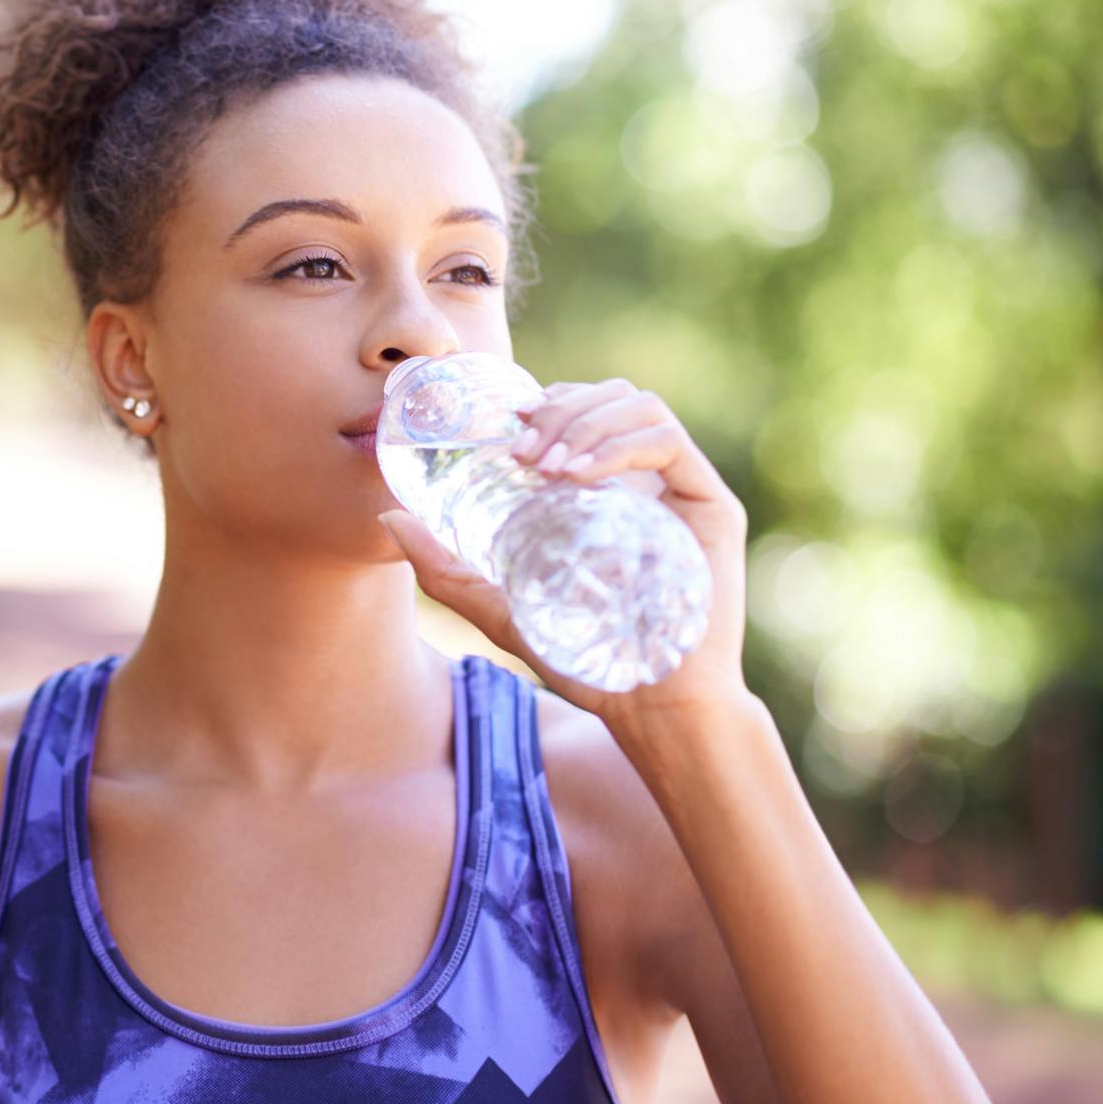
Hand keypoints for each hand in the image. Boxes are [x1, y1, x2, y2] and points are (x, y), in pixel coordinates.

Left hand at [377, 377, 753, 738]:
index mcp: (607, 486)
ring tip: (546, 462)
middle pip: (609, 395)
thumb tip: (390, 518)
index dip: (544, 401)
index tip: (505, 424)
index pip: (581, 408)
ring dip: (584, 420)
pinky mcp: (712, 505)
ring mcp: (682, 488)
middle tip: (521, 448)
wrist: (649, 708)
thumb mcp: (498, 606)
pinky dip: (619, 446)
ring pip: (639, 406)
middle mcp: (647, 478)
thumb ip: (445, 568)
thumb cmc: (583, 658)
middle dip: (558, 407)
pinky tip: (580, 475)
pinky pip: (668, 442)